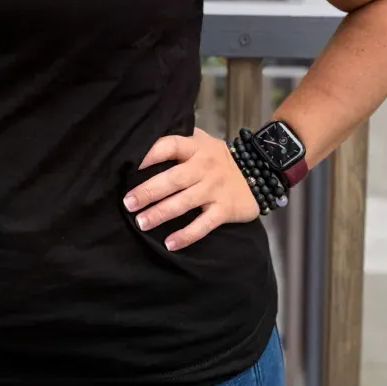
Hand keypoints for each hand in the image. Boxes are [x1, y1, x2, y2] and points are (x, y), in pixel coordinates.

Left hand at [123, 128, 259, 250]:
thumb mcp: (201, 141)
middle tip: (128, 203)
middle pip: (173, 179)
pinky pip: (203, 225)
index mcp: (195, 147)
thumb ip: (178, 142)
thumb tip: (142, 145)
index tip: (130, 167)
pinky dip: (186, 235)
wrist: (258, 173)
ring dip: (161, 213)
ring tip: (141, 223)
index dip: (149, 154)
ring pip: (184, 203)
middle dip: (149, 191)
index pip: (169, 146)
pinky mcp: (224, 210)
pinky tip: (170, 244)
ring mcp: (214, 189)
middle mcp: (204, 167)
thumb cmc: (216, 158)